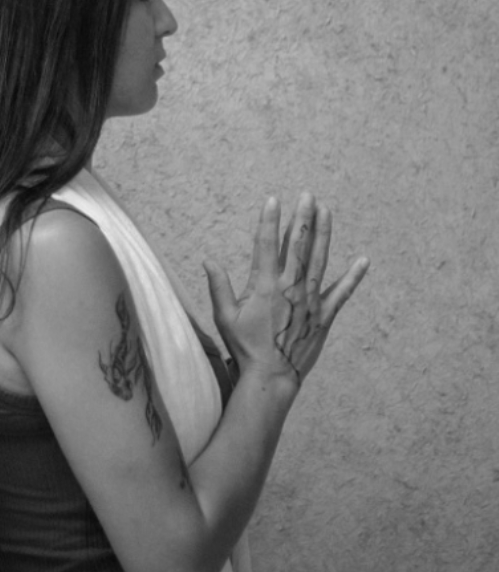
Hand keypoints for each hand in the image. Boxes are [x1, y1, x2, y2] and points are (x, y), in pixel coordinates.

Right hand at [203, 193, 368, 389]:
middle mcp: (290, 288)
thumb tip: (208, 260)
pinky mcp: (324, 316)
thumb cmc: (245, 346)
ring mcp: (310, 301)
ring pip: (319, 260)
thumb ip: (219, 287)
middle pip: (298, 246)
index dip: (269, 220)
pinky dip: (353, 277)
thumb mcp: (225, 317)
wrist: (271, 376)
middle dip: (302, 218)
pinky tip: (364, 261)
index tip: (273, 199)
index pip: (266, 245)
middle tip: (308, 195)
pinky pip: (341, 293)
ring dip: (324, 234)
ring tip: (327, 211)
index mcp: (264, 286)